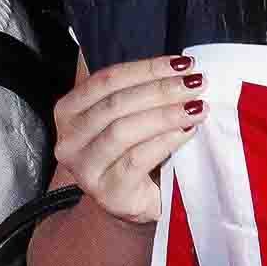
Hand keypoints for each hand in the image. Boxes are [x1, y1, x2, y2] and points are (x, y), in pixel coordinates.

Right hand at [49, 56, 205, 225]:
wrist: (138, 201)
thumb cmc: (136, 150)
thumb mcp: (130, 115)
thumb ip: (141, 90)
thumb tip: (181, 66)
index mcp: (69, 111)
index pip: (106, 80)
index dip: (146, 69)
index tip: (183, 64)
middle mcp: (68, 141)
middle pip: (115, 104)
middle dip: (161, 90)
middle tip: (196, 84)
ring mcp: (85, 170)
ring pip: (123, 131)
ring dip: (166, 114)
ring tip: (198, 107)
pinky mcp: (107, 193)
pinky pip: (136, 160)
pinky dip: (165, 141)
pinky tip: (188, 130)